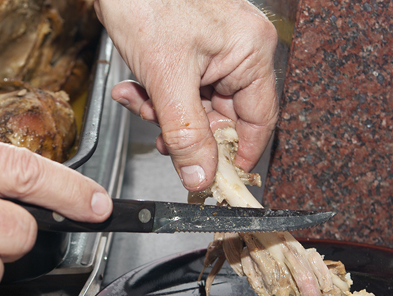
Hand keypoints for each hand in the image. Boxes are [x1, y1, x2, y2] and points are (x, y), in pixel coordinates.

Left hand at [94, 0, 278, 187]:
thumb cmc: (148, 1)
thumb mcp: (168, 81)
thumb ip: (186, 136)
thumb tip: (201, 176)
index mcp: (250, 53)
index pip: (258, 122)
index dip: (237, 156)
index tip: (217, 180)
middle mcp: (238, 53)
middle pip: (222, 120)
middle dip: (185, 133)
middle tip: (163, 141)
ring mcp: (213, 53)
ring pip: (195, 110)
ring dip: (163, 116)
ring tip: (140, 101)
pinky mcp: (188, 54)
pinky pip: (178, 93)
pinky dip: (155, 98)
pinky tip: (134, 90)